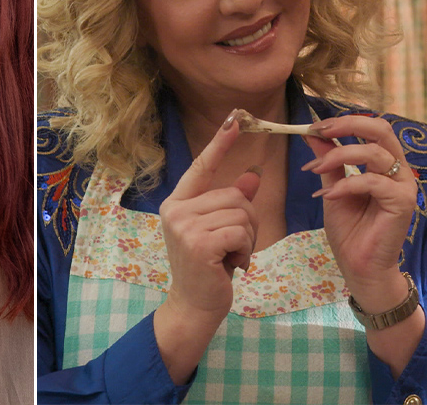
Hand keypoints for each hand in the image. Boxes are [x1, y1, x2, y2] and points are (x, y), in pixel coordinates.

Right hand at [159, 114, 260, 321]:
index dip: (219, 143)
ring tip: (232, 257)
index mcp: (178, 203)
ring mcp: (184, 226)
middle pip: (235, 195)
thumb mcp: (220, 231)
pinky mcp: (198, 242)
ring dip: (248, 239)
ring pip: (241, 212)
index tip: (234, 119)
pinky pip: (240, 231)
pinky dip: (245, 250)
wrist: (194, 306)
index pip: (201, 167)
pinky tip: (233, 266)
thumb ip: (232, 203)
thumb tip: (251, 176)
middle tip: (235, 247)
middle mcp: (176, 210)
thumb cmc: (208, 268)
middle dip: (248, 222)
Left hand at [303, 115, 417, 304]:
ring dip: (339, 156)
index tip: (315, 127)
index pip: (373, 129)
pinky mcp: (403, 202)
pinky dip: (346, 185)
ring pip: (374, 153)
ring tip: (315, 169)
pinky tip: (328, 194)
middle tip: (319, 132)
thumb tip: (313, 134)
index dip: (345, 122)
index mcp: (385, 164)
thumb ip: (329, 162)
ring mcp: (404, 186)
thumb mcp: (334, 189)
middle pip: (381, 130)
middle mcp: (399, 170)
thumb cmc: (351, 232)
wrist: (359, 267)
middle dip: (348, 125)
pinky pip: (373, 182)